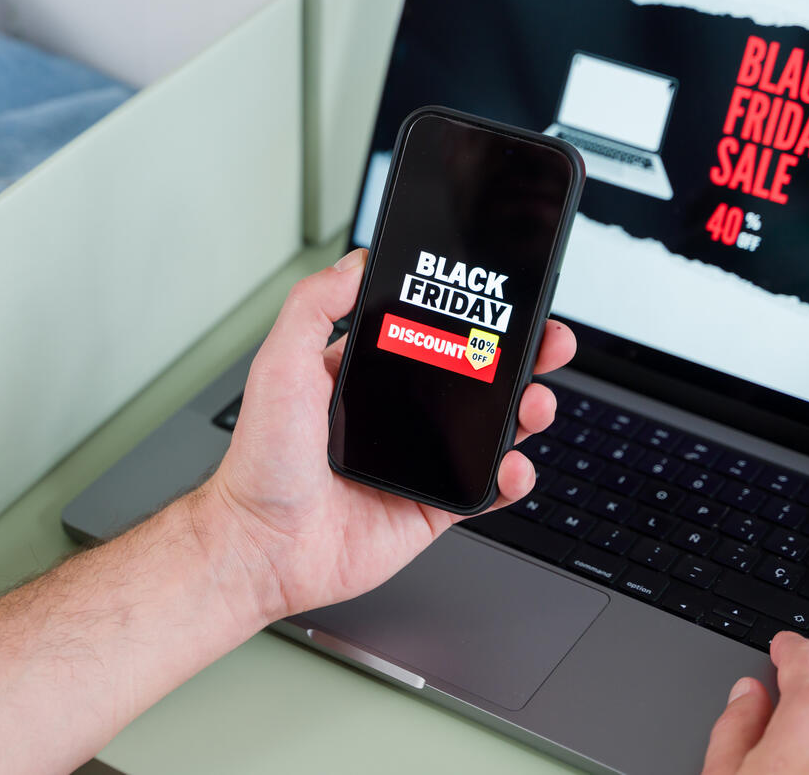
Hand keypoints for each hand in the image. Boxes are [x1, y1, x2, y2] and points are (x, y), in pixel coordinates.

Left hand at [196, 248, 574, 622]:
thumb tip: (355, 262)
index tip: (505, 299)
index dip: (472, 316)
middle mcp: (398, 414)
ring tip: (536, 403)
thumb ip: (313, 307)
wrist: (259, 545)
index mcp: (367, 374)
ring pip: (492, 430)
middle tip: (549, 343)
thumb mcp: (280, 364)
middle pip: (477, 377)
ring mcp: (419, 461)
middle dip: (523, 358)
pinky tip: (514, 465)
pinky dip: (511, 478)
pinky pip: (486, 491)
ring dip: (526, 412)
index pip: (432, 333)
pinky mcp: (430, 508)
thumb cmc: (259, 461)